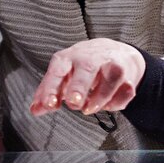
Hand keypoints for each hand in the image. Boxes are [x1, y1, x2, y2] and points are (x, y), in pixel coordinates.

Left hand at [30, 39, 144, 115]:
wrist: (115, 53)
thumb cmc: (84, 65)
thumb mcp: (63, 75)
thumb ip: (48, 93)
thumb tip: (35, 109)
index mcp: (69, 58)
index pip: (58, 70)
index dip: (52, 88)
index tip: (49, 104)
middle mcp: (90, 57)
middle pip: (86, 68)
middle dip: (79, 87)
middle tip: (74, 104)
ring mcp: (111, 64)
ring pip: (110, 80)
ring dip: (99, 98)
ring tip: (89, 108)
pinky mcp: (128, 74)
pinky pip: (125, 91)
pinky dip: (115, 103)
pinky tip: (107, 104)